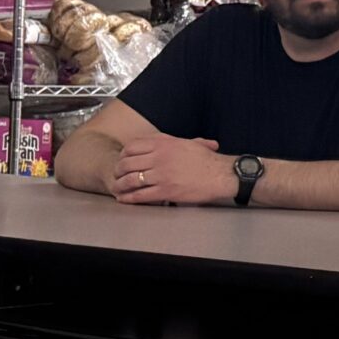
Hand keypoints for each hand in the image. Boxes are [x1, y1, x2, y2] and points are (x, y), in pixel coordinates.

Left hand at [112, 135, 231, 206]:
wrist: (221, 175)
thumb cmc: (207, 160)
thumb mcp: (187, 143)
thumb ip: (169, 140)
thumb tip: (155, 139)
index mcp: (164, 144)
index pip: (132, 147)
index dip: (122, 154)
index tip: (122, 160)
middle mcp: (160, 158)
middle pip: (127, 163)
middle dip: (118, 171)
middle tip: (117, 176)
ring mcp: (162, 175)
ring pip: (130, 180)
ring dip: (120, 185)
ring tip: (118, 188)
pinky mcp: (166, 191)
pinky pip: (140, 195)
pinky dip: (129, 198)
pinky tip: (125, 199)